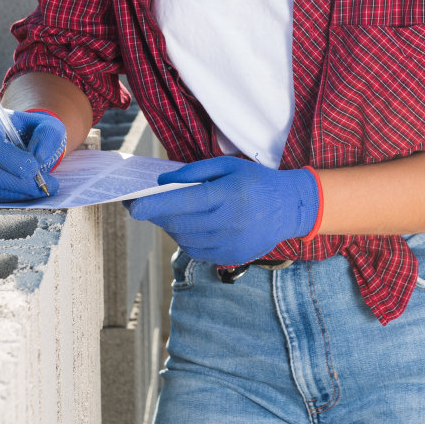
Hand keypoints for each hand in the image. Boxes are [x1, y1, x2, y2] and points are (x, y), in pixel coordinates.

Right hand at [0, 108, 64, 201]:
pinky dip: (11, 197)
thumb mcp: (49, 126)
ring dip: (16, 191)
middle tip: (42, 186)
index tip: (34, 168)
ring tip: (41, 189)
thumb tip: (38, 157)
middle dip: (15, 182)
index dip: (10, 159)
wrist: (28, 140)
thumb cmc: (36, 131)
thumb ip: (48, 135)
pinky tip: (28, 192)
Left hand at [125, 157, 320, 265]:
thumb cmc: (256, 182)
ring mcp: (230, 243)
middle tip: (145, 205)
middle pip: (178, 223)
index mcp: (227, 195)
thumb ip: (194, 171)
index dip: (154, 205)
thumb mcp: (228, 166)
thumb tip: (163, 181)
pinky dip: (186, 239)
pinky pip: (196, 251)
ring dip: (171, 227)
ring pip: (184, 239)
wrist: (290, 208)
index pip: (182, 202)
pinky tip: (191, 226)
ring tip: (173, 213)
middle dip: (157, 214)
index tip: (134, 205)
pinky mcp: (231, 257)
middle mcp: (228, 222)